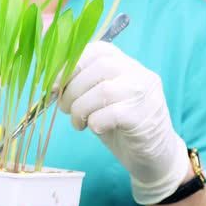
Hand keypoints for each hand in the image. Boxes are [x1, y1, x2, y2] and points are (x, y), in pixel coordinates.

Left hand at [60, 42, 190, 204]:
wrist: (152, 155)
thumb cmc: (119, 125)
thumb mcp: (99, 99)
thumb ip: (83, 86)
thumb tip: (52, 83)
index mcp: (126, 64)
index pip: (97, 50)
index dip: (71, 64)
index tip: (55, 84)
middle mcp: (139, 73)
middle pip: (99, 68)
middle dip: (73, 89)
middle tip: (65, 108)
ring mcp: (145, 95)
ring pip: (103, 91)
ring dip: (81, 109)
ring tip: (78, 123)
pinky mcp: (145, 118)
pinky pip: (111, 115)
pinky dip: (95, 123)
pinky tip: (96, 129)